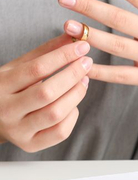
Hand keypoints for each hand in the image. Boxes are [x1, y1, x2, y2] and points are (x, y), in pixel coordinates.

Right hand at [0, 36, 91, 152]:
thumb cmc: (9, 88)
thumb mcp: (20, 66)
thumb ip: (47, 51)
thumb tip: (75, 34)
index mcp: (0, 85)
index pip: (36, 69)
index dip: (63, 56)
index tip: (82, 46)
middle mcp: (6, 110)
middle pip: (47, 92)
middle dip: (73, 74)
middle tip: (87, 62)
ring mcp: (17, 131)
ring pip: (56, 113)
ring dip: (76, 93)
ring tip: (84, 79)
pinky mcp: (30, 145)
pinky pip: (60, 132)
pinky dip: (73, 115)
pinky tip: (73, 103)